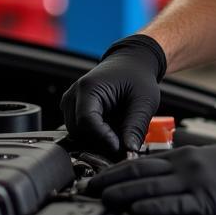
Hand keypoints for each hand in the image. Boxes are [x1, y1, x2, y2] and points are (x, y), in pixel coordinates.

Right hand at [60, 34, 166, 155]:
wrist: (131, 63)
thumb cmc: (137, 76)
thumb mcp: (144, 100)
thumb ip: (136, 126)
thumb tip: (129, 151)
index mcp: (89, 88)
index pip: (87, 122)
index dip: (103, 138)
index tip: (119, 147)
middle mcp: (74, 95)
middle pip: (79, 131)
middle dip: (101, 141)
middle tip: (124, 142)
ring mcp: (70, 103)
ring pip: (78, 134)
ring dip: (98, 139)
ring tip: (120, 131)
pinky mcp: (73, 110)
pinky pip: (80, 131)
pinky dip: (95, 135)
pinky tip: (112, 128)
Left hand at [84, 141, 215, 214]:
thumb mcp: (210, 158)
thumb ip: (183, 165)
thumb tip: (158, 175)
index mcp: (186, 155)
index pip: (141, 161)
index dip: (115, 169)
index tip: (96, 177)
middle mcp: (186, 166)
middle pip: (139, 172)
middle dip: (110, 181)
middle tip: (88, 188)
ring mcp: (195, 183)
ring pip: (150, 188)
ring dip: (122, 194)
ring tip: (102, 200)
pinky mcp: (206, 202)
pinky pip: (172, 205)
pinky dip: (150, 208)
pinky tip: (135, 211)